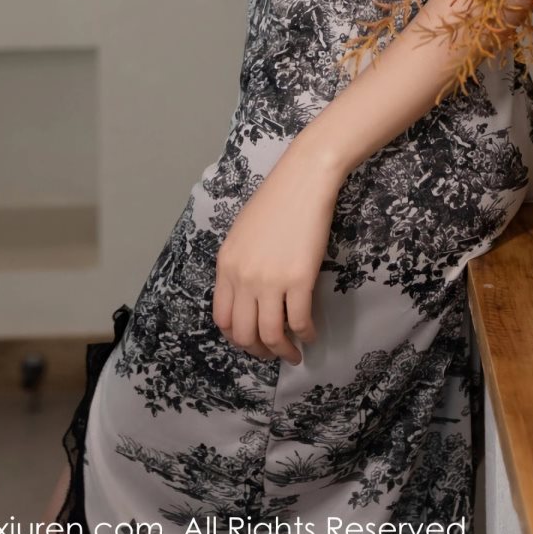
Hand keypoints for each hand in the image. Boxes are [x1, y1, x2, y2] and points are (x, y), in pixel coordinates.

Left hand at [211, 134, 344, 364]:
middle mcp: (243, 278)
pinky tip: (310, 334)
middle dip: (259, 351)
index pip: (222, 318)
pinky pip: (299, 321)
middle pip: (244, 333)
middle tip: (272, 353)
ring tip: (293, 353)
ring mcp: (271, 280)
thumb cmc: (275, 201)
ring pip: (271, 335)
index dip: (236, 337)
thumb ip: (238, 266)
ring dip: (283, 352)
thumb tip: (246, 296)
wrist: (303, 180)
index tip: (250, 340)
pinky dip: (305, 334)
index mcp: (225, 265)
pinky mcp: (299, 279)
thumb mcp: (242, 234)